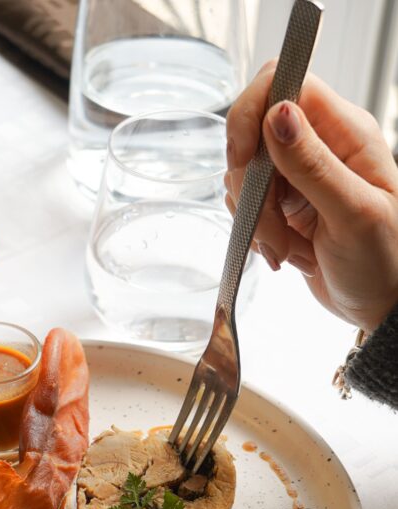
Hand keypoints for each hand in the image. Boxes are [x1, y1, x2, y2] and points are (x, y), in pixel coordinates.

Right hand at [225, 63, 397, 331]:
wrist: (382, 307)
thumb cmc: (386, 264)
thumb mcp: (353, 215)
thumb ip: (313, 165)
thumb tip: (277, 114)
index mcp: (346, 132)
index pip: (284, 84)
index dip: (252, 113)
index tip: (242, 160)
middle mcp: (322, 144)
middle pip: (254, 133)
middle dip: (250, 185)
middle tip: (270, 228)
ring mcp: (301, 175)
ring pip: (246, 173)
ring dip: (253, 217)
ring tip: (283, 248)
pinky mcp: (285, 204)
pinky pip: (248, 204)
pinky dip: (254, 232)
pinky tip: (282, 252)